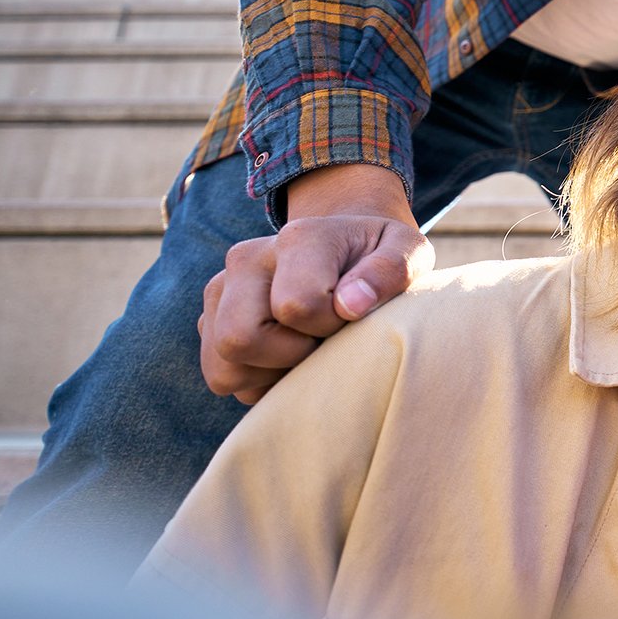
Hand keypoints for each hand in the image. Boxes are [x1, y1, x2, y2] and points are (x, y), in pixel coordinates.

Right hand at [199, 165, 430, 403]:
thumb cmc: (380, 258)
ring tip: (306, 348)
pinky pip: (222, 376)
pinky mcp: (210, 320)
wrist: (345, 250)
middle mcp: (247, 259)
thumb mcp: (408, 253)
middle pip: (240, 338)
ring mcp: (220, 290)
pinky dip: (257, 381)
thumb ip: (391, 271)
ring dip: (271, 373)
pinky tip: (286, 358)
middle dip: (290, 355)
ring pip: (224, 367)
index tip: (351, 314)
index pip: (296, 306)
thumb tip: (350, 304)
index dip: (330, 325)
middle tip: (324, 339)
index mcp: (299, 237)